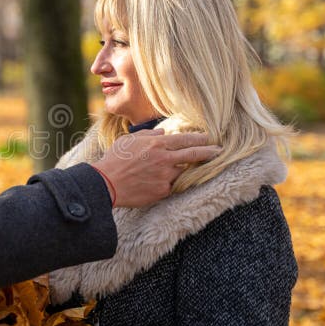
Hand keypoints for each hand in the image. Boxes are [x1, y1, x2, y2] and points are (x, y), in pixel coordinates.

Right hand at [91, 129, 219, 207]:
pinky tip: (159, 183)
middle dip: (208, 152)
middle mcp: (164, 159)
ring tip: (181, 170)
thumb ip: (148, 135)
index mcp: (156, 144)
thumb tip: (163, 133)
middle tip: (218, 151)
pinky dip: (168, 183)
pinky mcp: (162, 191)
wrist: (106, 183)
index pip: (184, 140)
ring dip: (182, 170)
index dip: (199, 139)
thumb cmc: (115, 160)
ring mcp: (165, 176)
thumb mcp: (129, 140)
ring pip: (181, 172)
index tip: (209, 138)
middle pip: (193, 155)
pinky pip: (170, 186)